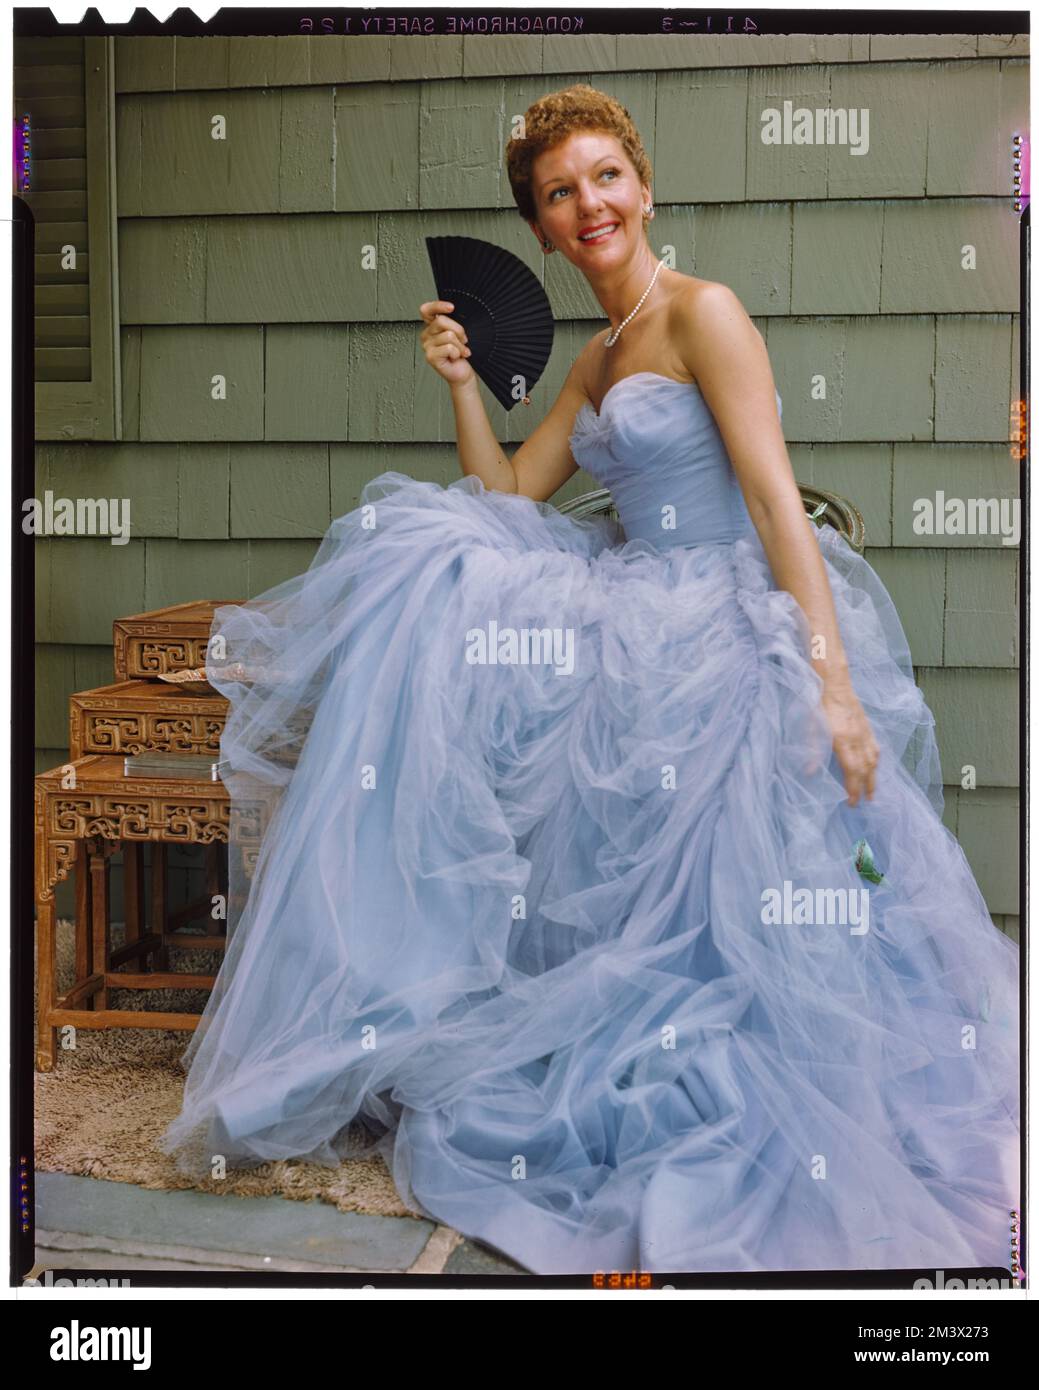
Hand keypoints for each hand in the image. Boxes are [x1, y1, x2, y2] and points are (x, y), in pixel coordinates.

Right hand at [419, 300, 474, 386]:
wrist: (463, 373)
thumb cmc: (461, 353)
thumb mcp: (459, 333)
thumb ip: (453, 322)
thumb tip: (454, 314)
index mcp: (432, 326)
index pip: (427, 310)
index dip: (437, 306)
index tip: (451, 307)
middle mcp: (427, 334)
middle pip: (441, 321)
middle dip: (458, 330)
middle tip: (463, 341)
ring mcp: (427, 346)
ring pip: (448, 335)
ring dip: (460, 345)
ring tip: (460, 352)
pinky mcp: (430, 356)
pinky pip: (449, 348)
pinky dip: (457, 353)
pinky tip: (455, 358)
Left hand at [814, 681, 879, 806]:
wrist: (834, 681)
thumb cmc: (819, 703)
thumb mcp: (811, 726)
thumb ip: (812, 749)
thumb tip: (810, 773)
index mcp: (844, 740)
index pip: (852, 771)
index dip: (854, 789)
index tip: (852, 802)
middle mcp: (858, 738)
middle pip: (866, 769)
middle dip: (866, 788)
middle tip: (864, 802)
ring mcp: (865, 732)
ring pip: (874, 760)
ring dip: (874, 777)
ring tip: (873, 791)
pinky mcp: (867, 726)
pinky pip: (875, 748)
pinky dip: (876, 762)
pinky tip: (874, 767)